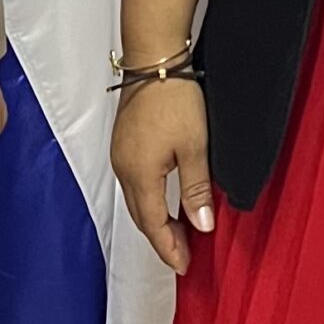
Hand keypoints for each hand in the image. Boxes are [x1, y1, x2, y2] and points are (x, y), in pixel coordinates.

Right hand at [110, 74, 213, 273]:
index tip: (185, 266)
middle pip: (141, 216)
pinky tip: (164, 199)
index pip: (153, 225)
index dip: (169, 249)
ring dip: (155, 220)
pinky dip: (149, 199)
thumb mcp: (195, 147)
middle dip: (162, 240)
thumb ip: (196, 189)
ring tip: (178, 232)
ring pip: (136, 200)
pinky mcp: (123, 142)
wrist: (154, 58)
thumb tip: (203, 225)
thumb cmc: (174, 97)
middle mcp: (124, 168)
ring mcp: (121, 155)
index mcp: (140, 174)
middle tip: (183, 255)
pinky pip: (134, 182)